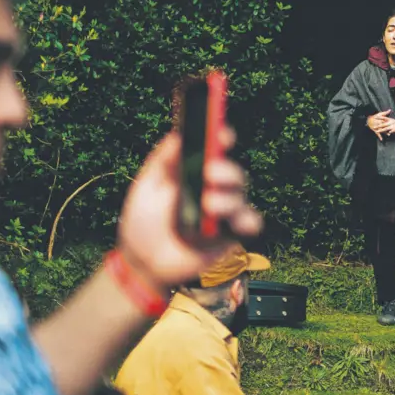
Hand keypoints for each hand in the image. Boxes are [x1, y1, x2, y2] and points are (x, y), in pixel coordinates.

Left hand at [116, 127, 262, 290]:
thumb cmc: (143, 222)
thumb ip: (163, 160)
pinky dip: (248, 220)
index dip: (222, 138)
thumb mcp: (147, 186)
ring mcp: (223, 212)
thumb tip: (180, 133)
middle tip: (209, 173)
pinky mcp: (231, 234)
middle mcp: (213, 189)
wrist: (142, 262)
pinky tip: (235, 222)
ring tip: (208, 205)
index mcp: (193, 173)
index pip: (215, 150)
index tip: (222, 135)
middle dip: (226, 170)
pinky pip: (252, 223)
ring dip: (228, 198)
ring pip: (241, 196)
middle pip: (233, 172)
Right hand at [366, 110, 392, 140]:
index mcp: (381, 120)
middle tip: (392, 130)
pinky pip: (377, 134)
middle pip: (384, 126)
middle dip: (388, 128)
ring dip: (385, 132)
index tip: (393, 124)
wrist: (368, 120)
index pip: (386, 121)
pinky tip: (382, 139)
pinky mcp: (375, 130)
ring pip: (381, 130)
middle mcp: (379, 124)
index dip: (390, 123)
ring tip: (389, 134)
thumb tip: (390, 110)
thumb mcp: (379, 114)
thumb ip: (385, 113)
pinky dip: (379, 137)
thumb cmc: (374, 116)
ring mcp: (377, 127)